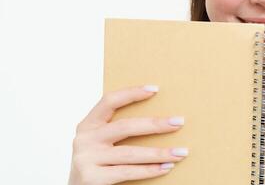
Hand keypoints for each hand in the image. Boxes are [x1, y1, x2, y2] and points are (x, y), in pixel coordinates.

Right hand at [69, 85, 187, 184]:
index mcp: (87, 125)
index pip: (109, 101)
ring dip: (159, 153)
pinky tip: (165, 167)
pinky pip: (127, 171)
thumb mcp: (100, 143)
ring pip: (130, 152)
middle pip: (125, 126)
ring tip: (180, 152)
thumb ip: (116, 132)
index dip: (131, 93)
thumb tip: (158, 122)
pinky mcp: (91, 177)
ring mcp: (86, 158)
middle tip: (179, 122)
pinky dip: (149, 170)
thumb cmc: (96, 165)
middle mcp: (85, 139)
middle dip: (155, 124)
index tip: (155, 89)